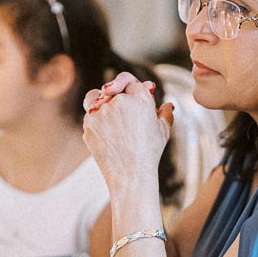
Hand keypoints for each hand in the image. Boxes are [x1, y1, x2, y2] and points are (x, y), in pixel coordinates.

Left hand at [82, 74, 173, 192]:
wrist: (131, 175)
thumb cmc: (150, 154)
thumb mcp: (163, 131)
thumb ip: (165, 113)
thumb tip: (168, 105)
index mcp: (141, 99)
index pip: (129, 81)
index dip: (128, 85)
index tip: (128, 92)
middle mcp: (120, 101)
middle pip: (111, 88)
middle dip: (114, 94)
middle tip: (117, 102)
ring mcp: (102, 112)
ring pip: (95, 97)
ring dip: (100, 101)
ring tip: (109, 116)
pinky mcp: (89, 123)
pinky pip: (89, 115)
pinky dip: (95, 120)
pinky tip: (105, 133)